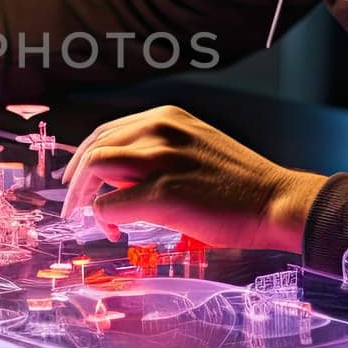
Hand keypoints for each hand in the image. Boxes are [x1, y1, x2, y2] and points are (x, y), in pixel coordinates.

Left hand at [60, 105, 325, 249]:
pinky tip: (114, 230)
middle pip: (95, 146)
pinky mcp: (162, 193)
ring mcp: (160, 159)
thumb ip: (159, 153)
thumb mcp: (196, 148)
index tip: (78, 178)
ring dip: (83, 195)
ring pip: (95, 168)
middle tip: (71, 203)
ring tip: (85, 217)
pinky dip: (103, 218)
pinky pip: (110, 203)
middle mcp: (160, 130)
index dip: (86, 156)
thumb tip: (122, 177)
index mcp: (167, 117)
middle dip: (76, 178)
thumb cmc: (239, 184)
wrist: (276, 200)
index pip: (108, 130)